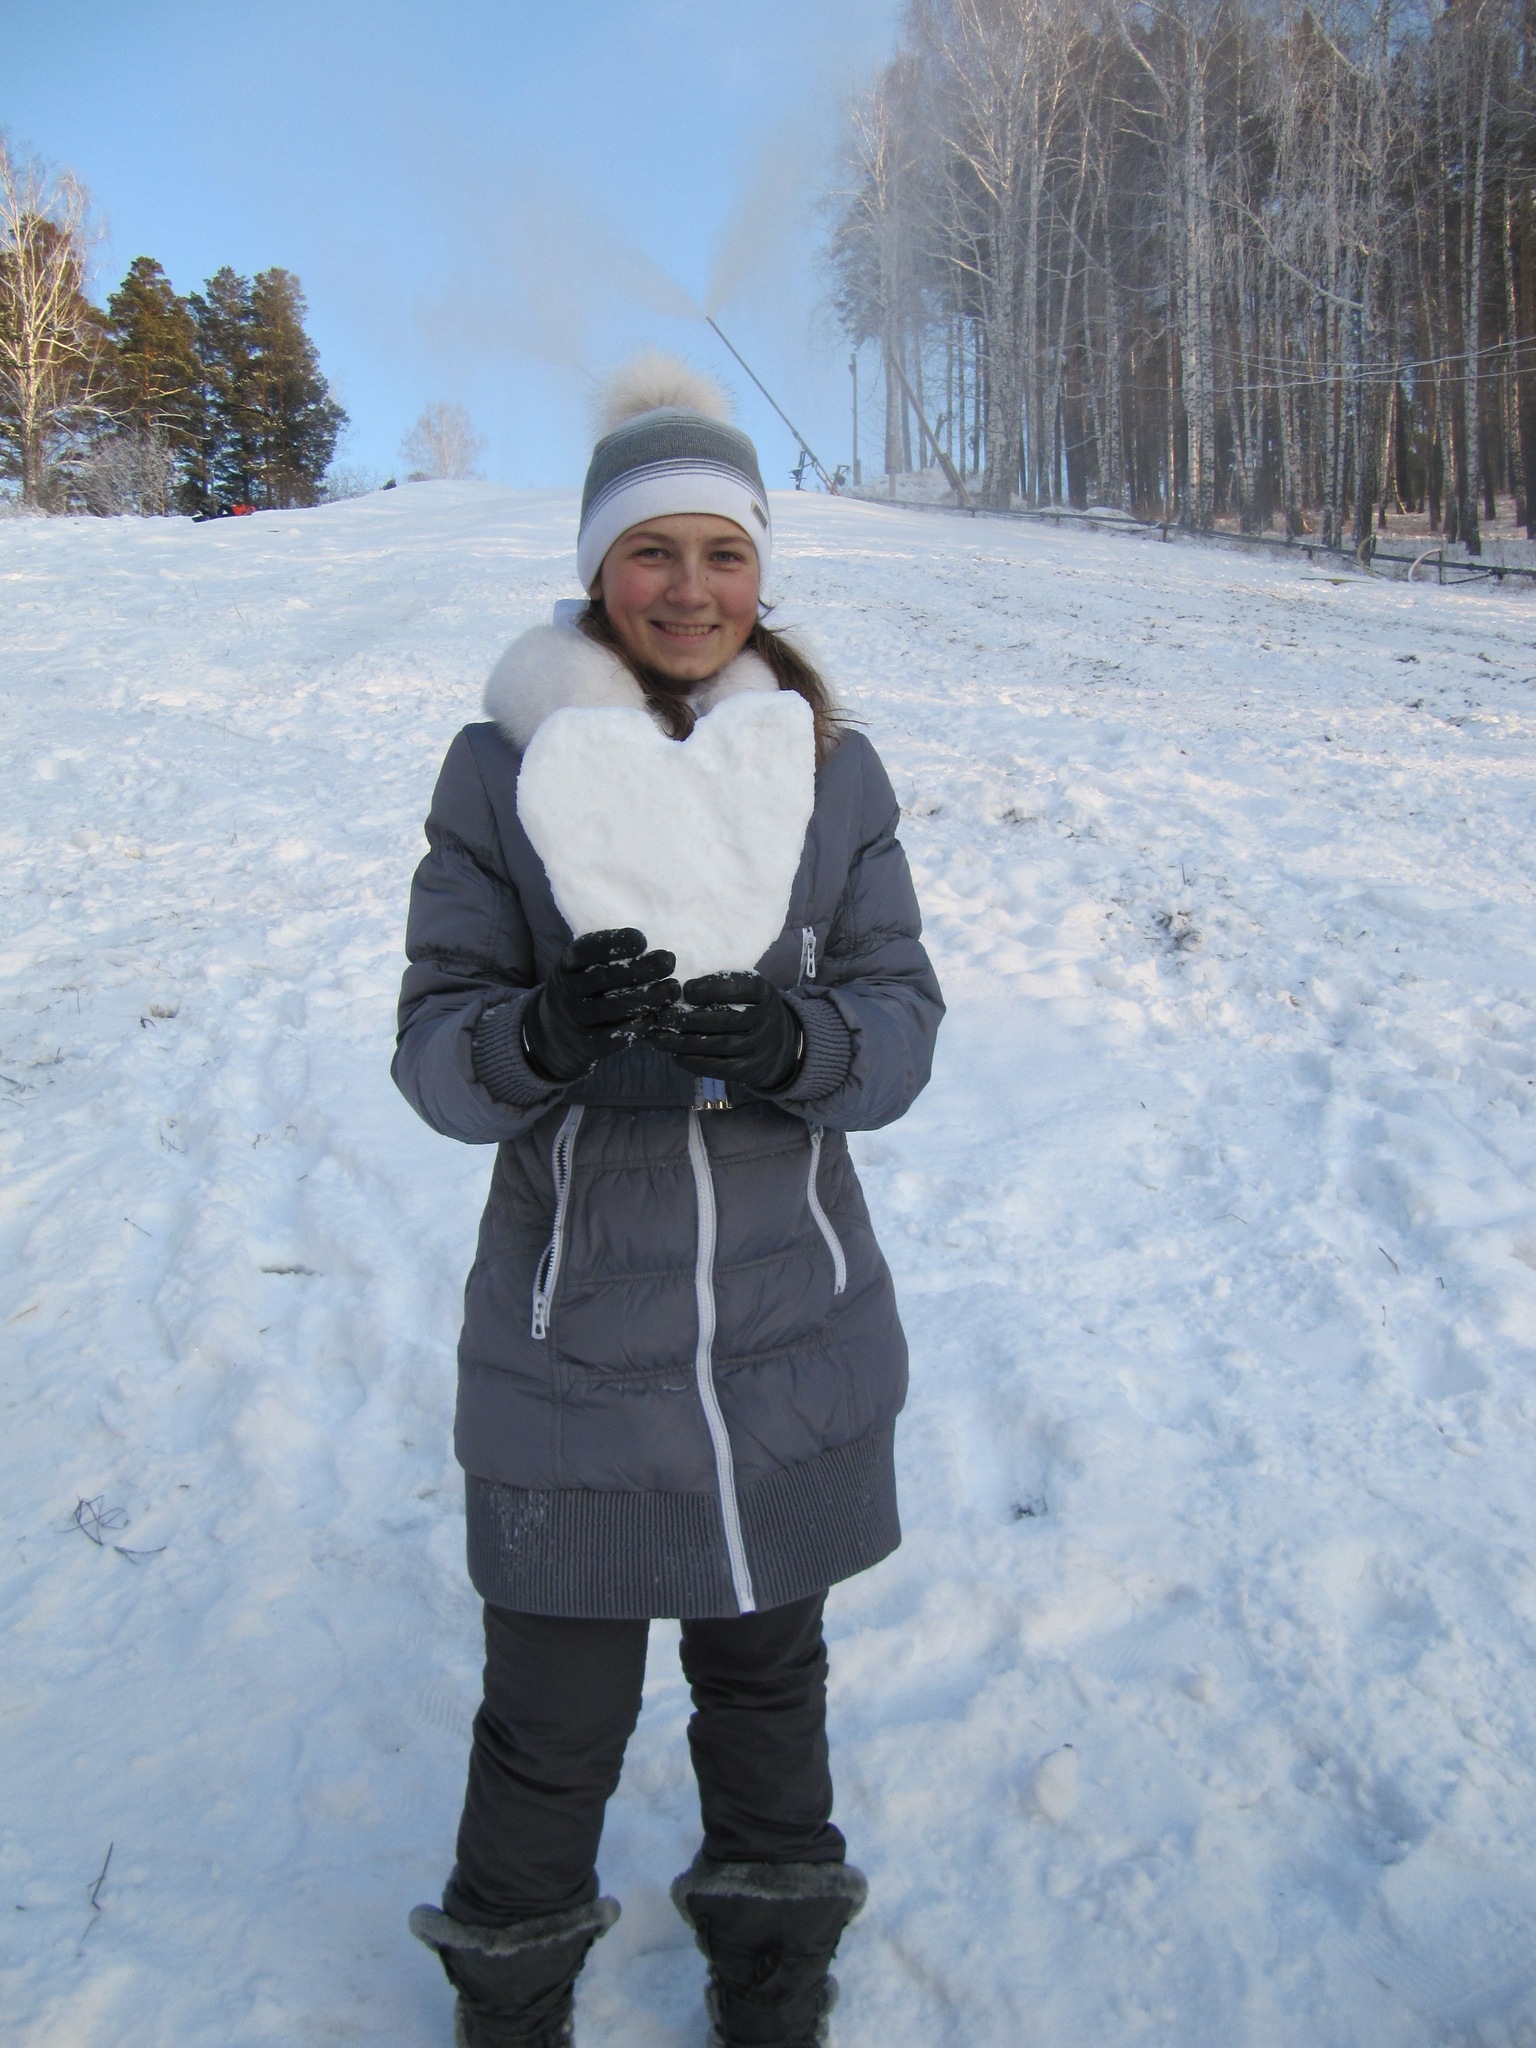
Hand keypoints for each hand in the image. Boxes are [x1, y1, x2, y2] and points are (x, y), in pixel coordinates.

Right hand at [522, 928, 678, 1082]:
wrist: (556, 1034)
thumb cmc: (584, 990)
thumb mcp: (583, 968)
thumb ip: (607, 957)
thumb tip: (650, 944)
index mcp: (566, 965)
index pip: (585, 950)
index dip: (614, 943)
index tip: (642, 940)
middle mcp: (566, 991)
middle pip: (604, 978)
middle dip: (640, 968)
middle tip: (668, 961)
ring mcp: (574, 1019)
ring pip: (612, 1007)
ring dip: (647, 997)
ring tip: (672, 988)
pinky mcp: (587, 1044)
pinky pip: (616, 1035)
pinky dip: (639, 1025)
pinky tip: (657, 1015)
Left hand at [653, 972, 802, 1092]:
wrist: (781, 1043)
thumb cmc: (750, 1009)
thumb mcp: (746, 991)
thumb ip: (720, 987)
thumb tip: (678, 989)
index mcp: (763, 992)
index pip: (740, 987)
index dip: (711, 988)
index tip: (686, 989)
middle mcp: (766, 1018)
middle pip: (727, 1018)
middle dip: (691, 1018)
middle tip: (664, 1017)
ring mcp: (761, 1046)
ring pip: (720, 1045)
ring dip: (686, 1042)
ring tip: (660, 1039)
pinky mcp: (752, 1069)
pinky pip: (721, 1067)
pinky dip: (695, 1063)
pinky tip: (676, 1056)